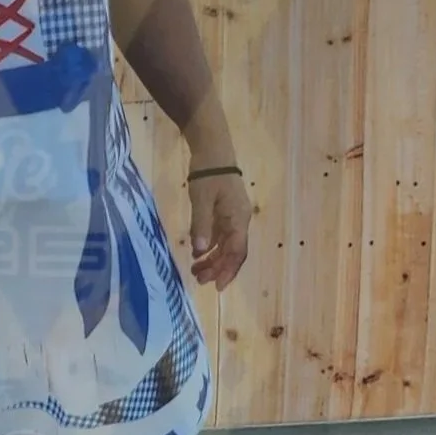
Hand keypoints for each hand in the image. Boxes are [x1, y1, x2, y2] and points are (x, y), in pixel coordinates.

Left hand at [186, 170, 250, 288]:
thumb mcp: (201, 199)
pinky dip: (210, 245)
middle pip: (232, 251)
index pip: (237, 252)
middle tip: (199, 280)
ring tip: (196, 270)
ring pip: (226, 244)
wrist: (213, 148)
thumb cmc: (208, 173)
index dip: (228, 270)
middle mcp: (239, 220)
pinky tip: (197, 253)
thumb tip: (199, 252)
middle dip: (218, 268)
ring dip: (213, 258)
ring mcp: (232, 215)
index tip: (216, 286)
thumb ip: (201, 225)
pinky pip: (220, 234)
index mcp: (238, 219)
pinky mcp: (224, 210)